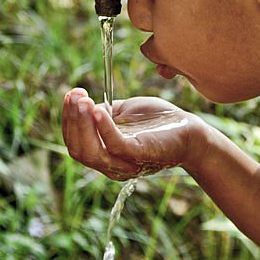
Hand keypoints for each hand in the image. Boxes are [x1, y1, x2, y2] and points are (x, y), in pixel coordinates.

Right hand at [62, 88, 205, 179]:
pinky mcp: (139, 155)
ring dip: (83, 124)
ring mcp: (125, 163)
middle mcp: (111, 165)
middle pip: (79, 150)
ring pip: (91, 152)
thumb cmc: (158, 122)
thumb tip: (83, 104)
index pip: (76, 143)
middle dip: (72, 121)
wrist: (190, 131)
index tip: (70, 94)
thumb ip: (104, 114)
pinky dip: (103, 128)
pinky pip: (114, 145)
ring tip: (83, 101)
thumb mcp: (124, 115)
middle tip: (74, 95)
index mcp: (105, 155)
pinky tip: (99, 109)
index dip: (69, 120)